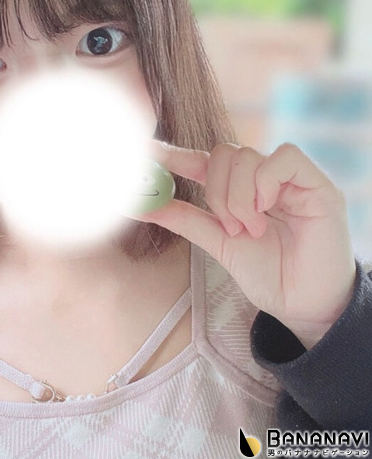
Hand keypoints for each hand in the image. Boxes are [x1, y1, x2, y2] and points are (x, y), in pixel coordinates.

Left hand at [129, 141, 356, 349]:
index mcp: (239, 189)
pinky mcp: (317, 183)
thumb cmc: (269, 275)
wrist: (304, 307)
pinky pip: (284, 157)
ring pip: (246, 156)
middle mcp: (263, 178)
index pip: (202, 161)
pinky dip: (266, 182)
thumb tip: (140, 203)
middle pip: (223, 153)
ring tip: (252, 230)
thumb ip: (184, 219)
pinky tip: (267, 210)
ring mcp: (290, 178)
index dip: (173, 154)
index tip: (145, 152)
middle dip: (216, 192)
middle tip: (229, 228)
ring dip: (239, 198)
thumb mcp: (219, 243)